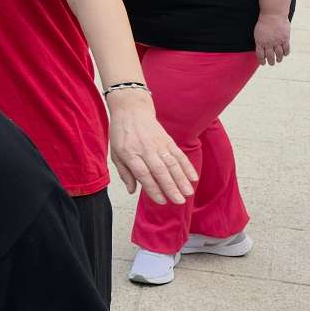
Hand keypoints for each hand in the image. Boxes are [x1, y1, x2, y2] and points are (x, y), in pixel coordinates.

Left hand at [106, 90, 196, 205]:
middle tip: (179, 201)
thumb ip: (124, 173)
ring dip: (182, 179)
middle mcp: (145, 149)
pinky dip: (187, 166)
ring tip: (188, 193)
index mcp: (130, 153)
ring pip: (172, 163)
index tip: (161, 201)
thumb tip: (132, 190)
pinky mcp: (167, 140)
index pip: (143, 174)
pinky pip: (179, 154)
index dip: (153, 188)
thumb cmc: (121, 133)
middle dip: (171, 187)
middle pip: (160, 170)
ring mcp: (158, 144)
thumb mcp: (116, 153)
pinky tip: (193, 177)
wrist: (131, 109)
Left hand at [254, 13, 291, 65]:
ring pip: (279, 54)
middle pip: (270, 56)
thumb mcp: (258, 33)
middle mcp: (269, 43)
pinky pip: (286, 48)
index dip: (261, 60)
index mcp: (260, 42)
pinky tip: (285, 54)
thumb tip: (261, 48)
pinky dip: (286, 53)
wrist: (273, 14)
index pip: (260, 55)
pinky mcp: (285, 38)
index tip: (263, 63)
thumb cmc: (264, 22)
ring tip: (278, 60)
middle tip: (271, 63)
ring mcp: (277, 41)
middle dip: (271, 61)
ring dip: (279, 58)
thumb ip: (260, 41)